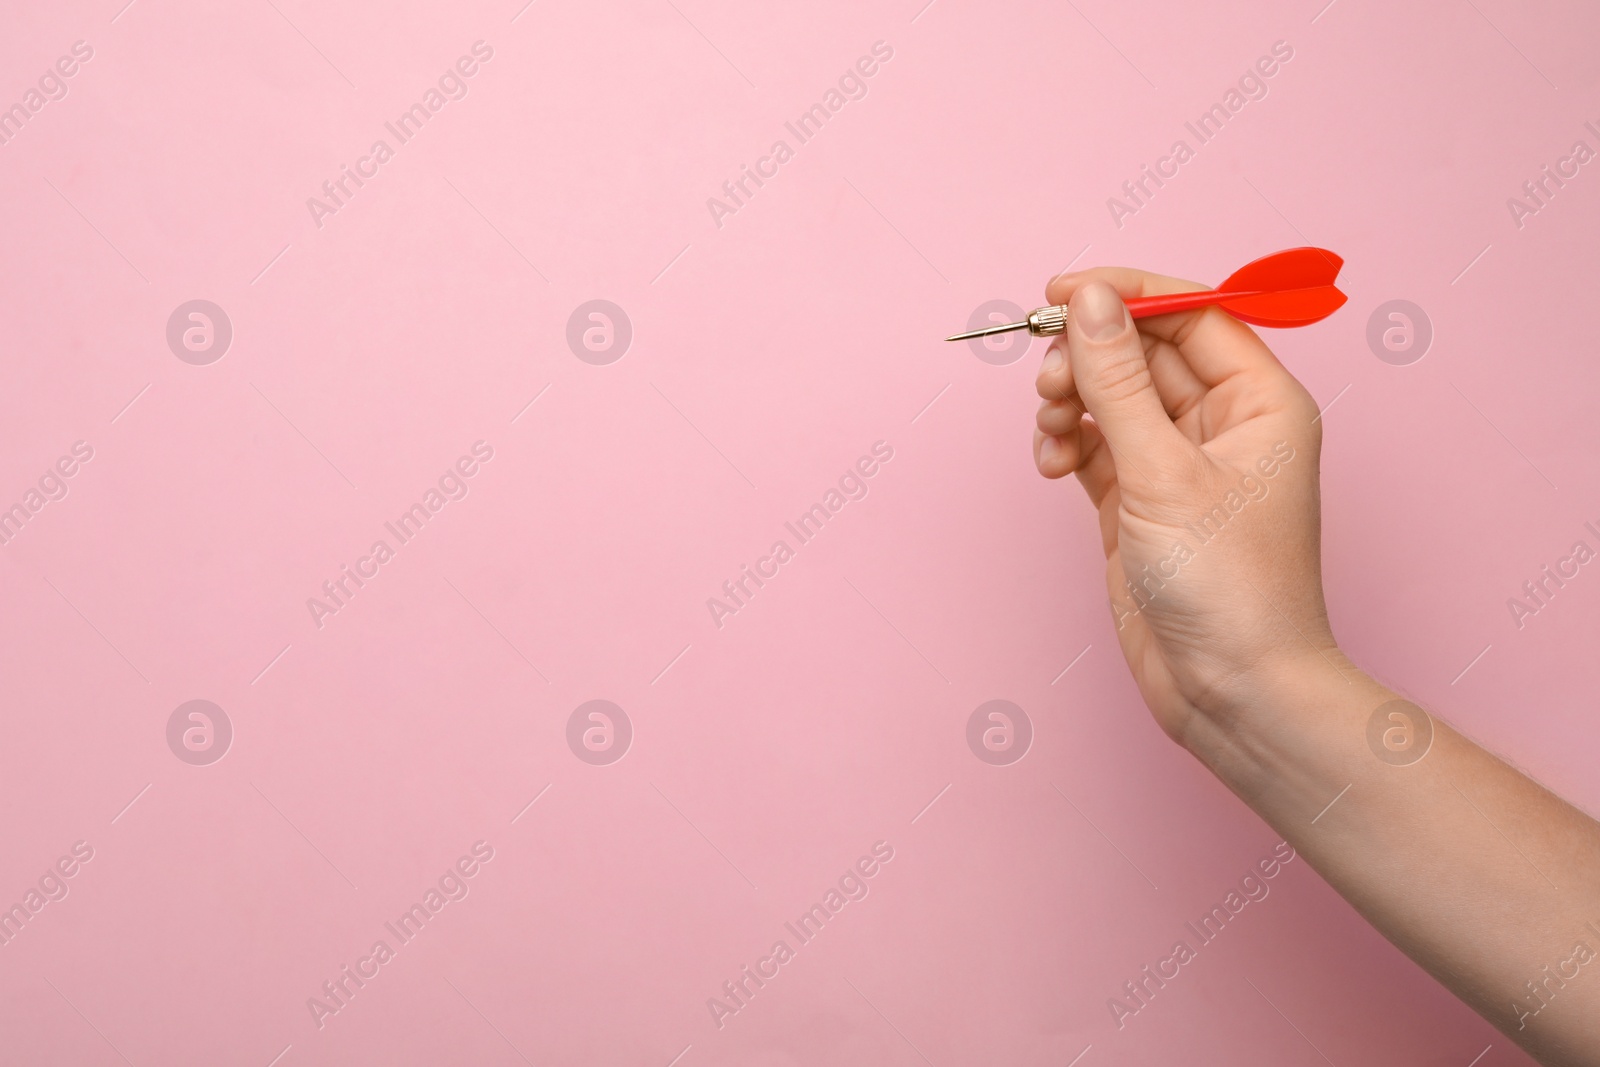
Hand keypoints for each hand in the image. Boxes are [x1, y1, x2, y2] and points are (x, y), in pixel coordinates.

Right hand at [1033, 269, 1340, 741]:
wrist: (1232, 692)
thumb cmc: (1229, 589)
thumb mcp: (1163, 472)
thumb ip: (1118, 382)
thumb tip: (1088, 301)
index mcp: (1260, 401)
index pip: (1191, 314)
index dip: (1126, 296)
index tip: (1061, 291)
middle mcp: (1224, 425)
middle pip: (1143, 353)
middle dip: (1089, 358)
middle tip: (1048, 378)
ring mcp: (1179, 465)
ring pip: (1112, 398)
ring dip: (1071, 402)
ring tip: (1049, 430)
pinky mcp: (1141, 504)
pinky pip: (1096, 446)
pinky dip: (1067, 445)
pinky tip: (1052, 463)